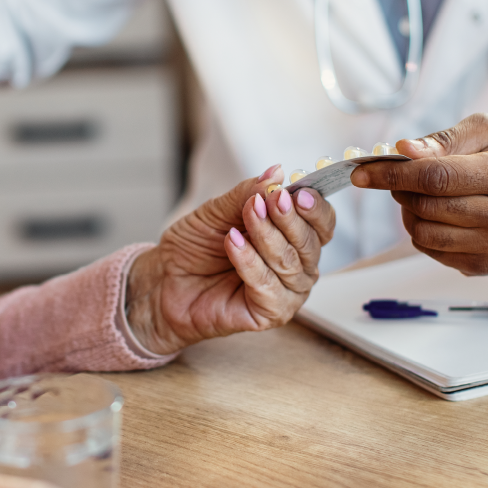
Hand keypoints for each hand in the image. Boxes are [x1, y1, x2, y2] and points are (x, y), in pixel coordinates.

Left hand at [126, 166, 336, 354]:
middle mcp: (299, 266)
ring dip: (265, 237)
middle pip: (311, 242)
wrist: (166, 280)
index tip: (296, 190)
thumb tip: (277, 173)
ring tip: (240, 222)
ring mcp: (287, 292)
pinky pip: (268, 287)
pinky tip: (232, 243)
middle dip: (288, 218)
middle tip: (268, 200)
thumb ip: (247, 193)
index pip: (322, 222)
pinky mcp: (270, 314)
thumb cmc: (196, 247)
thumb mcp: (217, 211)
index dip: (315, 206)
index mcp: (294, 237)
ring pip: (291, 263)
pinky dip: (250, 262)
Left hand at [349, 113, 487, 275]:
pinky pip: (432, 251)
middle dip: (400, 189)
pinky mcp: (485, 267)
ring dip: (408, 212)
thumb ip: (445, 139)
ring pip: (425, 233)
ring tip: (418, 195)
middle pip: (429, 206)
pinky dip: (422, 231)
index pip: (438, 177)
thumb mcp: (487, 132)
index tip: (362, 171)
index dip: (394, 174)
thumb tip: (404, 149)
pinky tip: (435, 215)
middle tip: (398, 176)